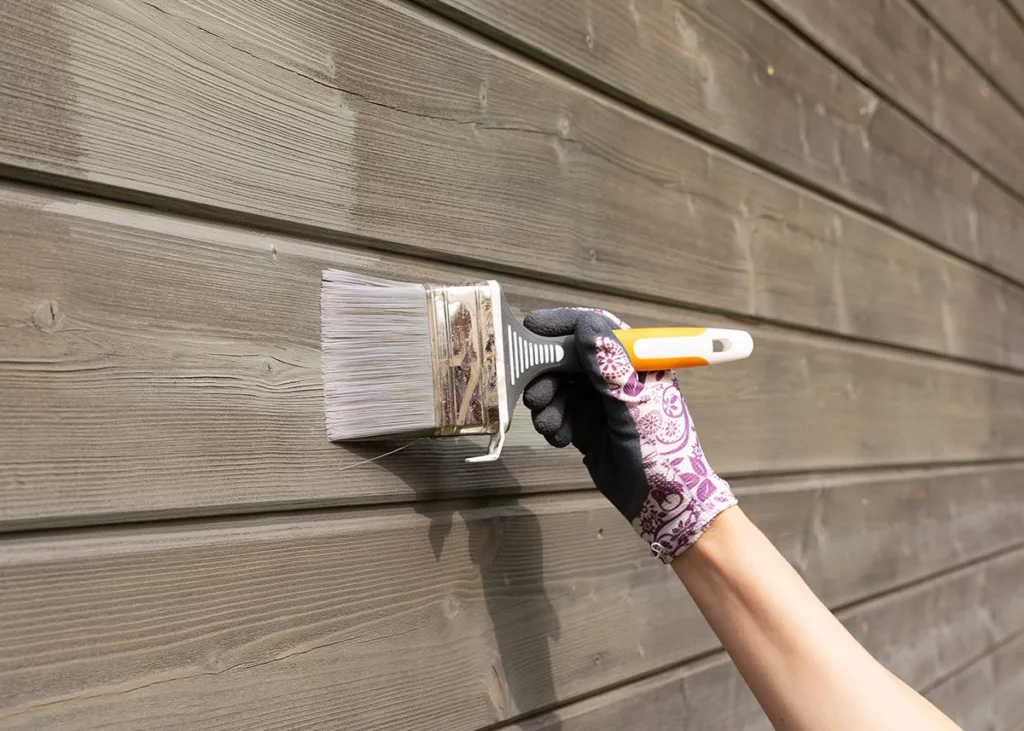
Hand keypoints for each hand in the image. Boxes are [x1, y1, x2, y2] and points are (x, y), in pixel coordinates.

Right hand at [522, 308, 735, 561]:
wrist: (664, 502)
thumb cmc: (662, 449)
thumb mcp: (634, 403)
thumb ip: (609, 365)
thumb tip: (586, 326)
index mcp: (635, 362)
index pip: (596, 328)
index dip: (564, 325)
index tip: (533, 327)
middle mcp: (617, 377)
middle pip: (570, 359)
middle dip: (547, 375)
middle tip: (535, 396)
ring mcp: (601, 403)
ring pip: (560, 389)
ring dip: (549, 405)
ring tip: (550, 426)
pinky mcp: (588, 427)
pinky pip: (560, 414)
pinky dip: (554, 424)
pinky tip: (560, 439)